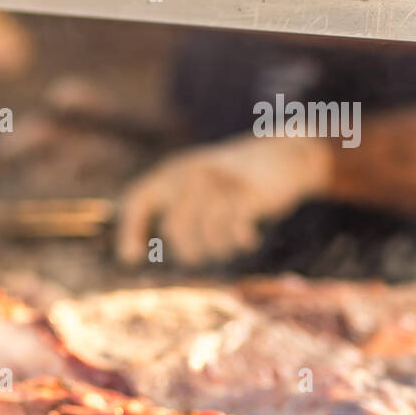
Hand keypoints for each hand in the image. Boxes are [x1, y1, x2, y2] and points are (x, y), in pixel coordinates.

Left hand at [115, 134, 331, 265]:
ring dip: (218, 250)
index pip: (139, 199)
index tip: (132, 258)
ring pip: (205, 234)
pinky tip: (248, 240)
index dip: (130, 231)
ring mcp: (221, 183)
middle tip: (202, 257)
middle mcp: (193, 174)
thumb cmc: (236, 182)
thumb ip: (173, 209)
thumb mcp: (199, 184)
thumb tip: (134, 253)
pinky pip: (234, 230)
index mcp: (175, 171)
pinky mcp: (248, 194)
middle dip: (188, 251)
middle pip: (175, 228)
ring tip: (230, 246)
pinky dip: (240, 242)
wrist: (285, 156)